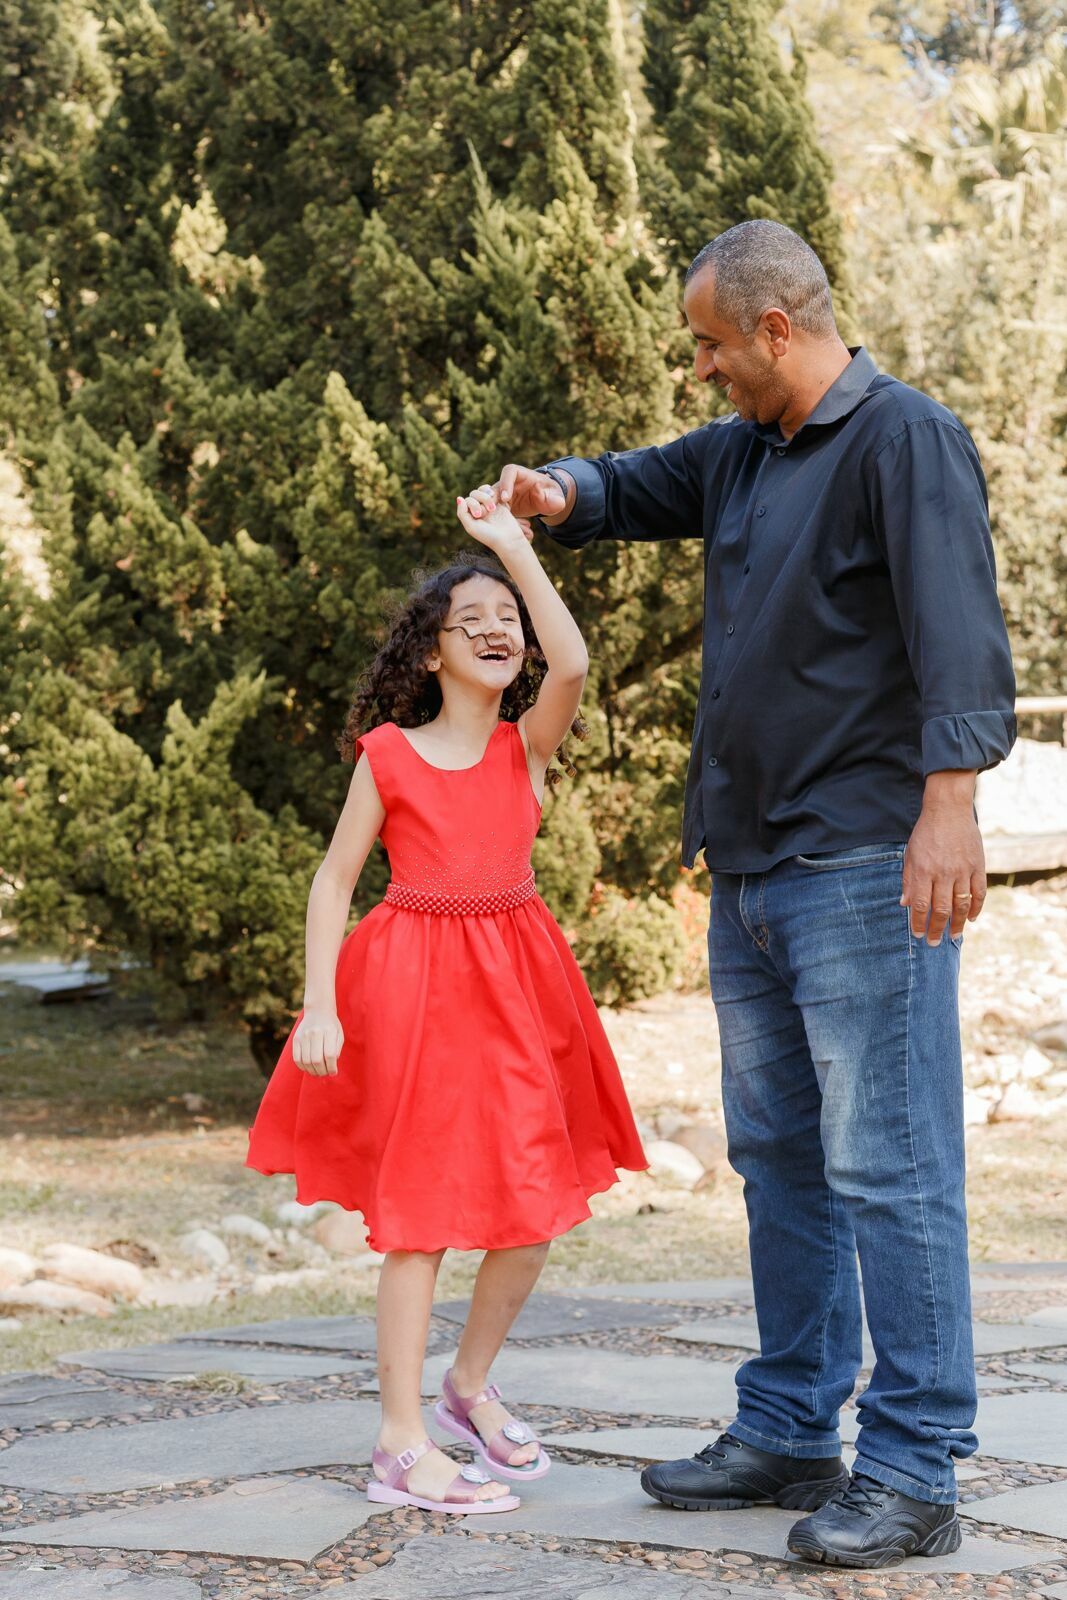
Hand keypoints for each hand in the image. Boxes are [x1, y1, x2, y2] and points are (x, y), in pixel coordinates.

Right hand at [293, 1007, 343, 1075]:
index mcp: (329, 1031)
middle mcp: (315, 1033)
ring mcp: (304, 1036)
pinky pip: (297, 1058)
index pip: (329, 1055)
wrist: (318, 1010)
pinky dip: (302, 1067)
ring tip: (318, 1072)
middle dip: (322, 1071)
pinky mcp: (295, 1039)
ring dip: (312, 1071)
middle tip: (325, 1073)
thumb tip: (332, 1064)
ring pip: (306, 1061)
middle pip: (317, 1060)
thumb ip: (337, 1049)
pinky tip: (308, 1068)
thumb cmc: (331, 1025)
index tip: (333, 1072)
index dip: (332, 1067)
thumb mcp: (339, 1034)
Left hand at [456, 485, 527, 549]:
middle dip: (480, 499)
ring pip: (483, 491)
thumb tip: (459, 498)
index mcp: (471, 515)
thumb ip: (462, 513)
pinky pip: (495, 491)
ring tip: (493, 507)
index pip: (467, 500)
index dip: (472, 504)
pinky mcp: (500, 503)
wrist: (508, 539)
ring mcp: (489, 506)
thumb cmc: (489, 536)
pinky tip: (499, 500)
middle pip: (474, 493)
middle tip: (488, 511)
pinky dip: (495, 493)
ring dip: (487, 497)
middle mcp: (479, 510)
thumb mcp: (471, 527)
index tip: (479, 515)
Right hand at [493, 464, 569, 524]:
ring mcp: (502, 493)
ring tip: (488, 520)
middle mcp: (508, 482)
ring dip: (487, 509)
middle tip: (490, 511)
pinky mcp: (500, 505)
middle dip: (489, 498)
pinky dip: (493, 519)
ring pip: (490, 499)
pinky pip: (493, 510)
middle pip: (494, 486)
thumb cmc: (551, 495)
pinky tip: (499, 529)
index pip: (509, 472)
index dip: (505, 484)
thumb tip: (545, 496)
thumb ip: (555, 499)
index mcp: (520, 474)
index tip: (505, 498)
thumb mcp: (556, 498)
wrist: (545, 501)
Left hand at [901, 771, 985, 945]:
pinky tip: (972, 918)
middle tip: (934, 943)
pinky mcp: (978, 866)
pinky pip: (979, 893)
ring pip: (962, 905)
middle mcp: (943, 873)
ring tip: (954, 936)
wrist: (948, 810)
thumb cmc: (925, 833)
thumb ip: (908, 880)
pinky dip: (976, 908)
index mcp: (923, 870)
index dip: (919, 923)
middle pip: (941, 910)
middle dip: (937, 929)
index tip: (918, 935)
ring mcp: (963, 870)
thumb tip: (904, 904)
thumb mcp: (910, 854)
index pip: (921, 905)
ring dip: (958, 924)